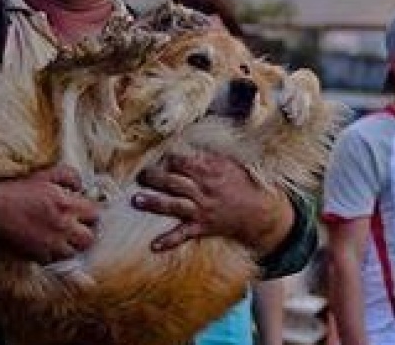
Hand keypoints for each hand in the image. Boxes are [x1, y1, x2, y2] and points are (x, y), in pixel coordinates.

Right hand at [0, 165, 99, 263]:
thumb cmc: (18, 190)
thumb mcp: (45, 175)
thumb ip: (69, 176)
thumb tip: (81, 186)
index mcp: (67, 205)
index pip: (95, 215)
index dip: (91, 214)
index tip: (85, 214)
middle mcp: (63, 226)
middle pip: (89, 239)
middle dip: (86, 234)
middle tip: (79, 230)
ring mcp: (51, 244)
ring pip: (74, 254)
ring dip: (72, 247)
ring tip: (65, 240)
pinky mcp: (38, 256)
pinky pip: (55, 262)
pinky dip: (55, 256)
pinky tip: (50, 247)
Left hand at [133, 152, 292, 253]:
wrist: (258, 212)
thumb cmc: (242, 184)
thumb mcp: (229, 164)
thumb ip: (208, 157)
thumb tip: (186, 148)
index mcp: (211, 171)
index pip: (183, 163)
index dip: (168, 160)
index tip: (158, 158)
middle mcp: (204, 190)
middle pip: (174, 182)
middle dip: (155, 178)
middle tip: (140, 175)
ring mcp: (202, 210)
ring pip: (174, 205)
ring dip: (154, 203)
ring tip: (136, 200)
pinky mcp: (202, 227)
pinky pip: (184, 234)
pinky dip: (169, 241)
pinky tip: (154, 245)